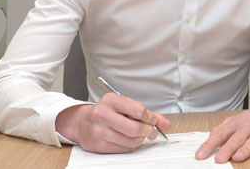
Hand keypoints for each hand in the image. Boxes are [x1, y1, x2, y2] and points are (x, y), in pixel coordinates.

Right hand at [55, 93, 171, 152]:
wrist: (82, 122)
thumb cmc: (108, 112)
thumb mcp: (125, 106)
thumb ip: (147, 114)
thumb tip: (167, 125)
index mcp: (111, 100)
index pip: (138, 110)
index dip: (150, 117)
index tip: (152, 120)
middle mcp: (102, 114)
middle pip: (135, 128)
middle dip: (148, 131)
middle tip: (151, 132)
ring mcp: (99, 131)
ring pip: (131, 141)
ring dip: (140, 139)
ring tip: (139, 135)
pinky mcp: (98, 145)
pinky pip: (123, 149)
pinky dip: (131, 146)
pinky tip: (128, 139)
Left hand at [195, 93, 249, 162]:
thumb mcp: (235, 121)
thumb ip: (221, 130)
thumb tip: (207, 140)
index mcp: (235, 124)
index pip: (220, 135)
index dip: (209, 145)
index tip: (200, 156)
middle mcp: (248, 127)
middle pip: (236, 139)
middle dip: (227, 149)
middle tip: (219, 159)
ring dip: (246, 150)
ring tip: (237, 158)